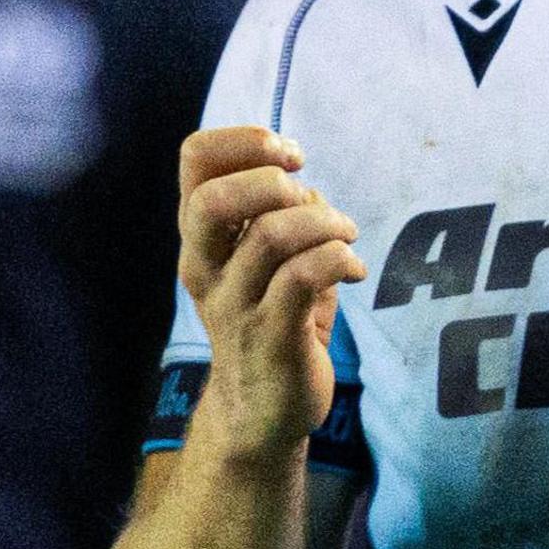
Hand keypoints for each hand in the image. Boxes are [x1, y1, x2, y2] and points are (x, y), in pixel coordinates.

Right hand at [175, 125, 364, 459]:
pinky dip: (339, 259)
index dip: (246, 140)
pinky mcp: (271, 336)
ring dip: (325, 222)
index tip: (291, 156)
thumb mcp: (268, 258)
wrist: (262, 408)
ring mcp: (235, 304)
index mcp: (202, 238)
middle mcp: (206, 267)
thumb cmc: (274, 317)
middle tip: (311, 199)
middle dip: (275, 183)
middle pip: (212, 200)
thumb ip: (280, 213)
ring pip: (270, 235)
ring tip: (346, 236)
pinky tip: (354, 270)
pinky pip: (303, 277)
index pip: (194, 159)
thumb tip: (304, 182)